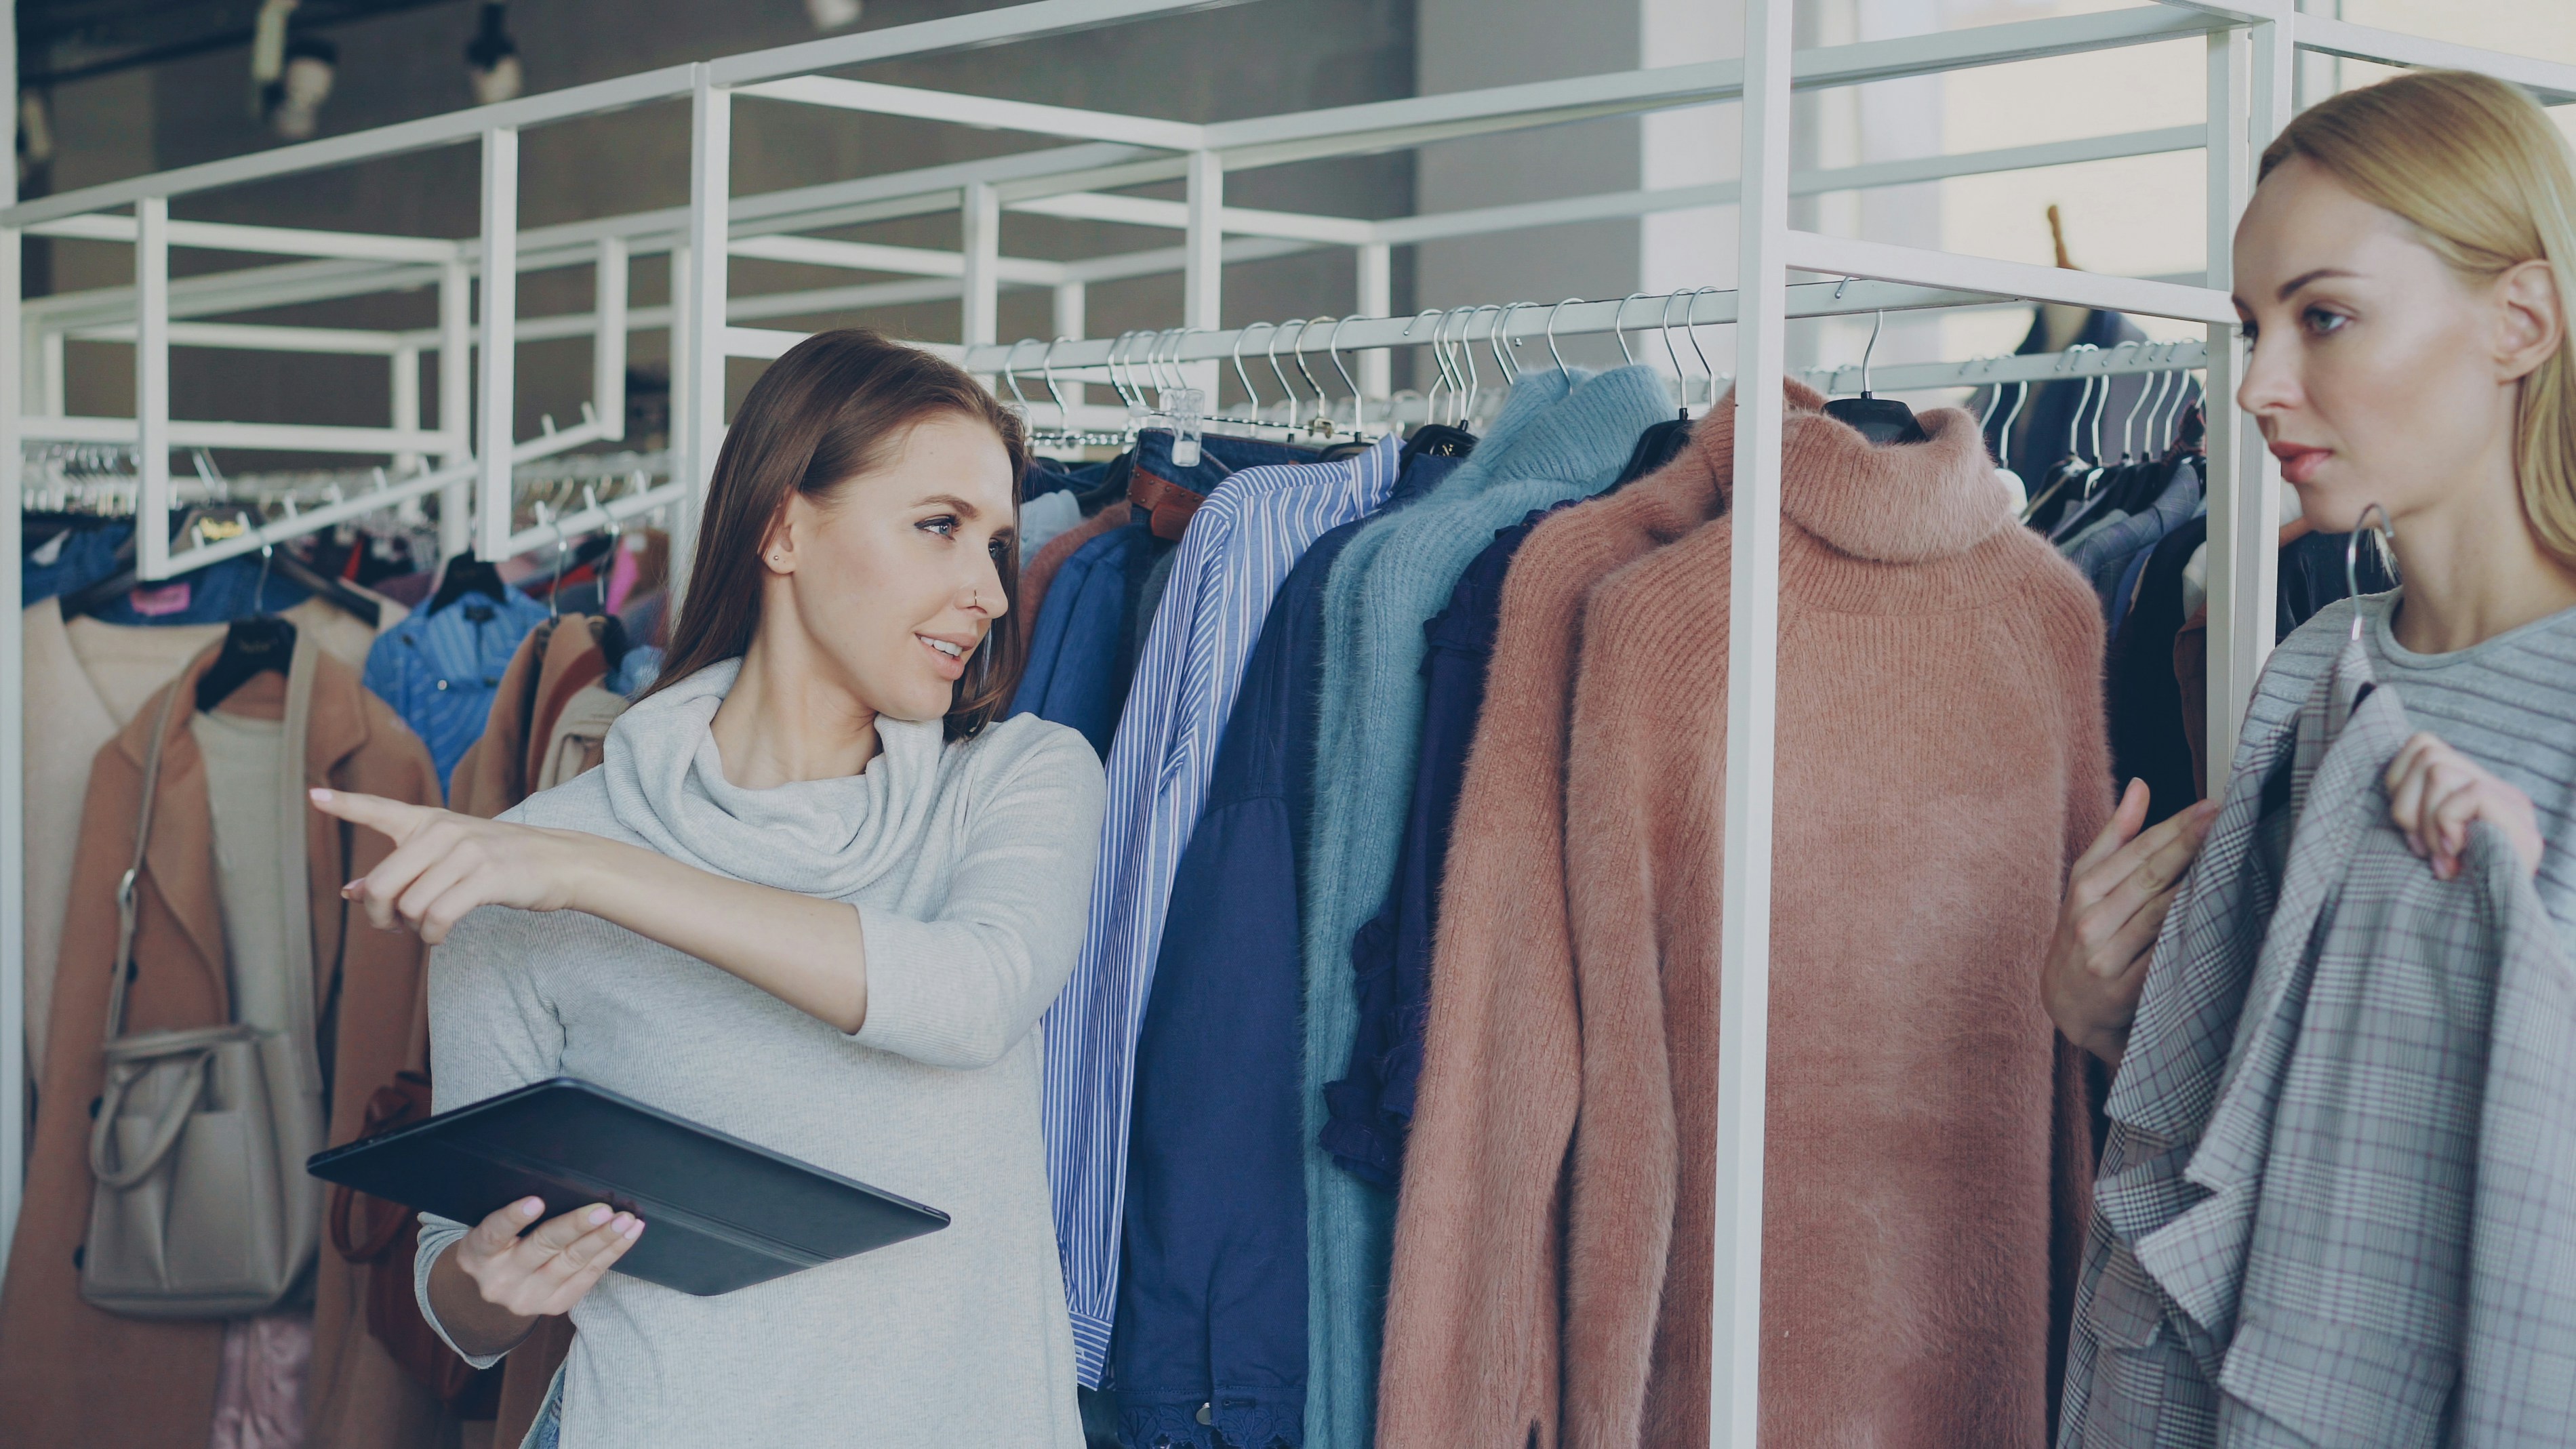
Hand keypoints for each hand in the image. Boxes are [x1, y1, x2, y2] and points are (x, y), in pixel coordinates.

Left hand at [309, 789, 589, 942]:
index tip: (313, 795)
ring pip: (409, 906)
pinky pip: (437, 918)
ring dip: (412, 930)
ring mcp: (465, 853)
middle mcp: (443, 831)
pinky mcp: (485, 877)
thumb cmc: (501, 862)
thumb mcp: (450, 858)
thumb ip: (401, 872)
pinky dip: (433, 935)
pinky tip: (440, 934)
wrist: (560, 861)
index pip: (380, 810)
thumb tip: (350, 892)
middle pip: (382, 885)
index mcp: (430, 822)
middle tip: (393, 927)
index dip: (345, 805)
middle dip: (380, 916)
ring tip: (427, 929)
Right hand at [455, 1196, 643, 1316]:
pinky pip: (588, 1277)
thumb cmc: (497, 1247)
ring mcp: (528, 1297)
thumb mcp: (492, 1230)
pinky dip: (610, 1253)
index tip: (537, 1201)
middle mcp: (501, 1279)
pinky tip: (628, 1235)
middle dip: (576, 1226)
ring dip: (604, 1239)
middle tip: (604, 1210)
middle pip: (542, 1248)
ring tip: (626, 1221)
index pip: (495, 1233)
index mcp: (478, 1254)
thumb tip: (562, 1184)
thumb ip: (514, 1215)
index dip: (515, 1217)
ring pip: (571, 1263)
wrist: (492, 1291)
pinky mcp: (554, 1305)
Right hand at [2043, 780, 2220, 1067]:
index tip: (2210, 807)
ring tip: (2230, 859)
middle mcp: (2090, 920)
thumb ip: (2114, 836)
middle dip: (2190, 845)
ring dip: (2196, 884)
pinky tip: (2215, 912)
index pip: (2134, 851)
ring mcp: (2106, 956)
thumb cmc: (2084, 934)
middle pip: (2149, 877)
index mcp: (2082, 889)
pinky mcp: (2125, 989)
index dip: (2174, 828)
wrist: (2069, 1006)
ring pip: (2160, 912)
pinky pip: (2165, 953)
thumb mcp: (2086, 883)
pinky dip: (2188, 931)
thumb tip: (2140, 786)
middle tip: (2227, 821)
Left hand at [2386, 731, 2542, 881]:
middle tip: (2422, 849)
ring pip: (2440, 769)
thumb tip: (2391, 786)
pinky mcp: (2521, 826)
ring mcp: (2513, 806)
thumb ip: (2410, 809)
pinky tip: (2454, 858)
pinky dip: (2447, 826)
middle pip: (2426, 751)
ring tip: (2439, 856)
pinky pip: (2468, 795)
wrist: (2475, 939)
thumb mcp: (2415, 841)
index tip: (2408, 831)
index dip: (2398, 783)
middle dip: (2407, 805)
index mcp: (2470, 789)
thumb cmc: (2437, 894)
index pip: (2422, 744)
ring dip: (2425, 820)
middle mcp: (2497, 790)